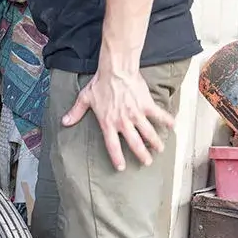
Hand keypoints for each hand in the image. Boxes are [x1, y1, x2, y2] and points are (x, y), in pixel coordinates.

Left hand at [62, 68, 177, 170]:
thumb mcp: (85, 98)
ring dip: (155, 142)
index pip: (112, 145)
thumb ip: (75, 112)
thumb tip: (64, 122)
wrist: (116, 69)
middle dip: (141, 155)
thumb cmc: (100, 83)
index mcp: (108, 123)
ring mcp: (136, 114)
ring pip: (148, 133)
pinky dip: (167, 120)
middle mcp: (123, 122)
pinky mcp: (146, 105)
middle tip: (147, 163)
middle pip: (134, 143)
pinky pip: (159, 115)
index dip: (117, 158)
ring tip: (160, 149)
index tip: (121, 167)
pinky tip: (173, 126)